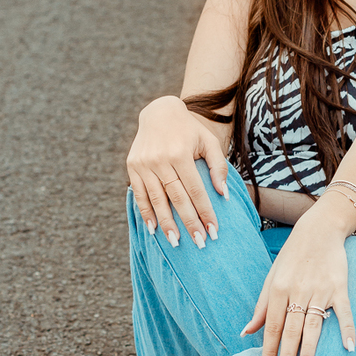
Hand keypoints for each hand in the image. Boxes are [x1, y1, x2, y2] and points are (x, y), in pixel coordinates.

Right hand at [127, 96, 229, 247]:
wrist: (159, 113)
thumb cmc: (189, 130)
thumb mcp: (208, 141)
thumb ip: (218, 166)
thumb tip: (223, 195)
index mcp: (180, 152)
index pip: (195, 189)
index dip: (205, 211)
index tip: (213, 230)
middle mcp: (160, 159)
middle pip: (177, 198)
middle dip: (189, 222)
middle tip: (199, 242)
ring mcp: (144, 164)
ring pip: (157, 199)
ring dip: (167, 223)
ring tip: (176, 242)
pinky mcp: (132, 167)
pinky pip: (139, 194)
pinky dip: (146, 213)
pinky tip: (154, 229)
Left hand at [241, 198, 355, 355]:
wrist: (319, 229)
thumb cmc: (292, 257)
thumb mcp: (272, 277)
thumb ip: (261, 307)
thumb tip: (246, 332)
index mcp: (278, 290)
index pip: (272, 326)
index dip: (269, 350)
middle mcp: (298, 291)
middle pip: (291, 330)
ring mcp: (320, 290)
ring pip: (314, 324)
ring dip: (310, 348)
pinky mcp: (339, 287)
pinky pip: (344, 311)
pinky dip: (347, 329)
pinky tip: (349, 347)